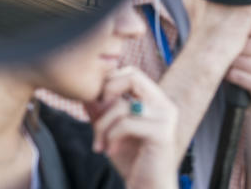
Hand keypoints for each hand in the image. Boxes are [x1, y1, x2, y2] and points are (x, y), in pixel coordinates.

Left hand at [85, 67, 177, 188]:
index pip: (131, 73)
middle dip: (106, 92)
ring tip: (98, 144)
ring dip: (101, 126)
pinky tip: (109, 151)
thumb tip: (84, 90)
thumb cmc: (130, 159)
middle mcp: (164, 105)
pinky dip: (111, 137)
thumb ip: (100, 109)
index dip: (108, 83)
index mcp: (156, 100)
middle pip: (132, 76)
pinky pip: (125, 123)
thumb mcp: (110, 129)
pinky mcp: (162, 134)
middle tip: (95, 113)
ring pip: (121, 104)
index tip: (96, 105)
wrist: (146, 187)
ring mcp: (166, 118)